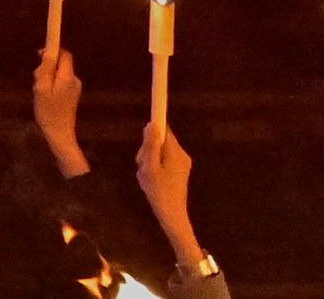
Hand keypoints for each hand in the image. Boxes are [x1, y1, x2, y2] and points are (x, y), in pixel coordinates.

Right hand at [30, 48, 85, 173]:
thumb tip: (49, 51)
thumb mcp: (42, 88)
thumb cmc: (48, 111)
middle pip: (60, 63)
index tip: (39, 54)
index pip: (64, 54)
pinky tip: (45, 97)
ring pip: (58, 73)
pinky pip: (60, 81)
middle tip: (36, 81)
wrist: (59, 133)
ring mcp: (74, 88)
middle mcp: (74, 80)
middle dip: (46, 67)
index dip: (53, 50)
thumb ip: (46, 68)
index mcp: (68, 77)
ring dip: (47, 77)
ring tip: (40, 92)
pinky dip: (50, 84)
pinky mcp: (72, 94)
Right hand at [133, 123, 193, 268]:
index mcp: (176, 153)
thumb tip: (152, 125)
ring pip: (160, 150)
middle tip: (141, 164)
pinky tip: (151, 179)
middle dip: (147, 148)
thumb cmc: (159, 192)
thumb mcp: (150, 168)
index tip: (152, 107)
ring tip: (146, 175)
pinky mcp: (179, 171)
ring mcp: (182, 163)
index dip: (155, 122)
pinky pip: (163, 159)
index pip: (164, 129)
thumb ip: (150, 146)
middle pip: (160, 139)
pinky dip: (154, 165)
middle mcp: (182, 155)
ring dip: (149, 158)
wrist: (173, 216)